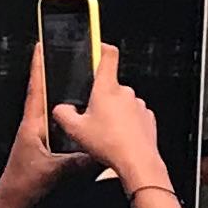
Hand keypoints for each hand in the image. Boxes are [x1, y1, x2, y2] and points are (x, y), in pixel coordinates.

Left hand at [0, 45, 83, 207]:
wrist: (13, 198)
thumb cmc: (26, 181)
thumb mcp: (54, 170)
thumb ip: (77, 161)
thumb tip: (101, 152)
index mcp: (33, 123)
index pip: (36, 88)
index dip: (38, 66)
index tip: (41, 45)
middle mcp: (34, 123)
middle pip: (43, 91)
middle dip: (51, 71)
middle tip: (63, 53)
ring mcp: (37, 132)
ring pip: (50, 104)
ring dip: (58, 89)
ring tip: (74, 75)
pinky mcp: (42, 141)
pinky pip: (55, 119)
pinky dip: (64, 110)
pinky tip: (76, 109)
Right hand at [55, 55, 170, 200]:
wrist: (137, 161)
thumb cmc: (109, 144)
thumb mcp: (76, 130)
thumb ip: (63, 115)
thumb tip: (61, 109)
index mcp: (107, 88)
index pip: (108, 55)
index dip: (101, 47)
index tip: (96, 46)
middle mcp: (125, 92)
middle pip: (109, 86)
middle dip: (99, 98)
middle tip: (90, 116)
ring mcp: (138, 105)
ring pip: (121, 103)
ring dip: (113, 112)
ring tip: (104, 132)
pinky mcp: (147, 118)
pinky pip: (132, 116)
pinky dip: (125, 123)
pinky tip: (117, 138)